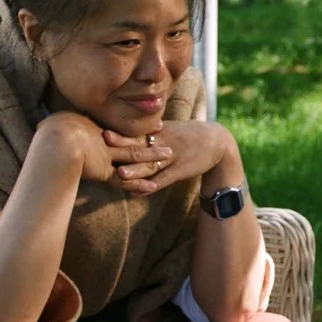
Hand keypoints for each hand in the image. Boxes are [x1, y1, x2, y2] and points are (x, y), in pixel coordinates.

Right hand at [37, 111, 171, 185]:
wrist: (54, 142)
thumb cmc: (49, 133)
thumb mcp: (51, 126)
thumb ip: (53, 127)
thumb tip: (44, 123)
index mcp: (90, 126)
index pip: (114, 126)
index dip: (128, 123)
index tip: (138, 117)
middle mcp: (103, 139)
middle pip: (129, 136)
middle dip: (147, 134)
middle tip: (162, 128)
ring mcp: (106, 154)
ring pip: (135, 155)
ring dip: (153, 156)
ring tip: (169, 154)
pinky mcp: (105, 171)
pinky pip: (126, 179)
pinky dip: (138, 184)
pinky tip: (153, 187)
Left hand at [114, 119, 233, 195]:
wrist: (218, 143)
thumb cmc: (190, 135)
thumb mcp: (172, 128)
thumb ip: (151, 130)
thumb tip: (130, 128)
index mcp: (161, 131)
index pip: (137, 131)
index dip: (121, 130)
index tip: (103, 128)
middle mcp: (164, 142)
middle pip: (141, 144)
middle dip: (123, 144)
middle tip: (104, 140)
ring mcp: (172, 157)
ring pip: (151, 164)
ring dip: (136, 170)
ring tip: (120, 174)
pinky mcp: (180, 171)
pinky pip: (163, 180)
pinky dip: (150, 187)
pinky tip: (136, 193)